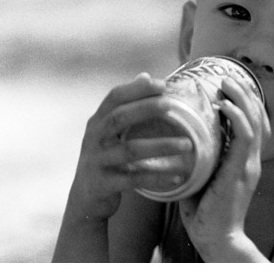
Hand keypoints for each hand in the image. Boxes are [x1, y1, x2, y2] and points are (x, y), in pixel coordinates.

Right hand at [65, 73, 193, 223]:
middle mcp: (94, 138)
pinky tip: (178, 175)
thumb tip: (145, 76)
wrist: (85, 197)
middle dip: (146, 108)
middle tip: (173, 105)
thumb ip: (125, 106)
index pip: (114, 97)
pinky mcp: (104, 184)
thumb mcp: (109, 131)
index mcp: (97, 121)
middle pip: (119, 117)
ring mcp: (97, 161)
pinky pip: (134, 180)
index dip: (137, 89)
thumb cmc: (105, 157)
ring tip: (188, 144)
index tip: (163, 84)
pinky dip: (158, 177)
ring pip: (131, 150)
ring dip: (161, 145)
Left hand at [178, 76, 270, 260]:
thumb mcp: (203, 178)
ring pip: (255, 121)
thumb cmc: (204, 212)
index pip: (255, 124)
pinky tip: (223, 105)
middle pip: (259, 117)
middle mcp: (253, 159)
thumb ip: (200, 158)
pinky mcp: (242, 171)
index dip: (247, 103)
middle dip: (246, 94)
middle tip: (226, 77)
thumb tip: (178, 138)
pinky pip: (244, 136)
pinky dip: (236, 117)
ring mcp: (250, 164)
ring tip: (225, 83)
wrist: (215, 239)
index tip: (229, 87)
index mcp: (245, 161)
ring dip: (242, 98)